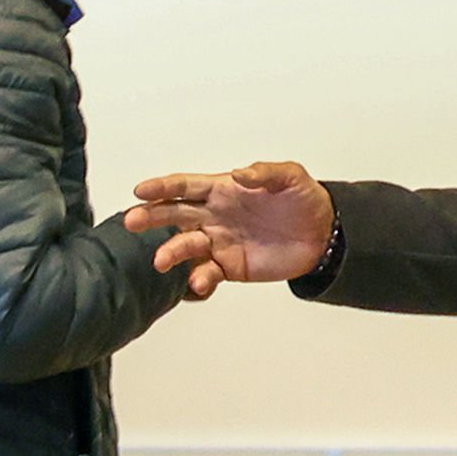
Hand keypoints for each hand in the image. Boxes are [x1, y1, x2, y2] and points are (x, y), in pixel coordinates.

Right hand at [127, 161, 333, 296]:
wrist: (323, 235)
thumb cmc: (304, 201)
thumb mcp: (291, 178)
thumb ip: (265, 173)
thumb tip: (240, 174)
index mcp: (222, 190)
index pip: (185, 186)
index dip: (163, 187)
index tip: (141, 191)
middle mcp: (214, 215)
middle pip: (175, 214)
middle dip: (151, 216)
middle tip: (132, 221)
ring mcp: (220, 242)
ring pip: (186, 246)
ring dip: (171, 252)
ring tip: (162, 261)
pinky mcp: (229, 267)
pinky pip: (207, 273)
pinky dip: (199, 279)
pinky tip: (199, 281)